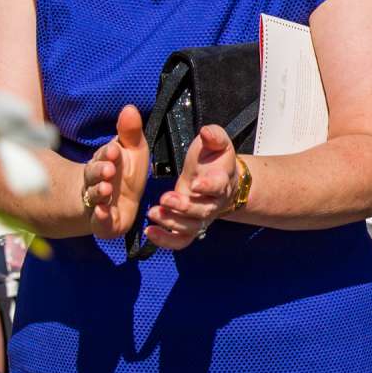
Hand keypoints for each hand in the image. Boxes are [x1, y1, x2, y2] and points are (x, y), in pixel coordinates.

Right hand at [81, 104, 148, 238]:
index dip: (108, 153)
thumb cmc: (124, 173)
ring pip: (94, 196)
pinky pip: (99, 221)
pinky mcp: (103, 223)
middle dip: (99, 171)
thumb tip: (129, 107)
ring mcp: (98, 202)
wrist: (113, 205)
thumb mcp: (132, 151)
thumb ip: (130, 132)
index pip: (104, 155)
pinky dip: (100, 217)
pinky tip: (102, 213)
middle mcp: (97, 181)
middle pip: (94, 174)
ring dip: (99, 192)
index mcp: (105, 162)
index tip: (114, 150)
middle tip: (108, 169)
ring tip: (106, 189)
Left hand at [144, 124, 242, 249]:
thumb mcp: (217, 142)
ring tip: (152, 213)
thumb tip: (206, 132)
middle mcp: (213, 203)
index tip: (195, 183)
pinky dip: (166, 240)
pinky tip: (150, 232)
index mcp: (222, 180)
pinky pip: (181, 240)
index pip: (218, 186)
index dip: (208, 186)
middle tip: (164, 198)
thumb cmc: (214, 158)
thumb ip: (214, 135)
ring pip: (191, 227)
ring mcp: (201, 217)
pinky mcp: (190, 226)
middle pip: (202, 211)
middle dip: (183, 206)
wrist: (219, 177)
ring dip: (171, 222)